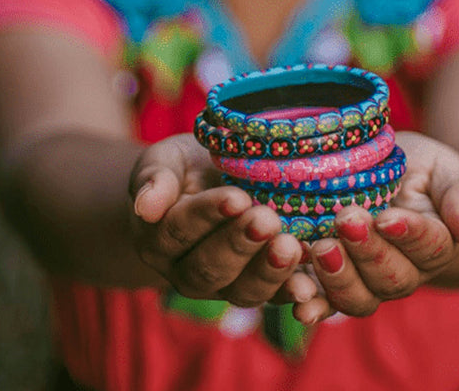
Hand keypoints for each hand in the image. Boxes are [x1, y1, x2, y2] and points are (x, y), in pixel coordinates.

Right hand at [129, 134, 317, 307]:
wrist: (208, 183)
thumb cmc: (185, 166)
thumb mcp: (164, 160)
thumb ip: (155, 179)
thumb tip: (145, 206)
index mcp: (159, 238)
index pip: (179, 230)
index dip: (207, 215)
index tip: (235, 197)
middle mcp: (187, 271)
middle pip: (210, 267)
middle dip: (241, 244)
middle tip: (267, 220)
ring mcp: (226, 286)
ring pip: (244, 291)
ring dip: (270, 271)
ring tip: (291, 247)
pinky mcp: (261, 288)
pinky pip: (278, 298)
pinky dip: (296, 294)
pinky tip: (312, 286)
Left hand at [291, 131, 458, 322]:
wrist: (392, 175)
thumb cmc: (422, 168)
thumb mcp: (445, 168)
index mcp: (437, 243)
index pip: (429, 245)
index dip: (407, 233)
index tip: (386, 217)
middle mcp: (406, 271)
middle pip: (392, 276)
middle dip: (368, 251)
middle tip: (346, 220)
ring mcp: (369, 282)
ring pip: (361, 297)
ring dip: (339, 278)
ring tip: (321, 249)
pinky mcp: (335, 281)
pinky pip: (326, 302)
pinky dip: (313, 305)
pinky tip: (298, 301)